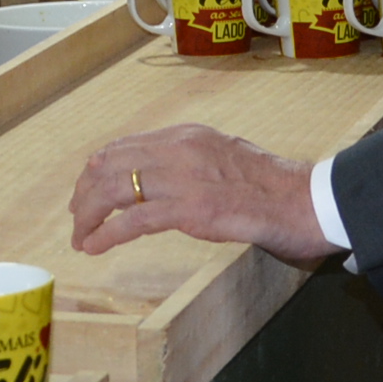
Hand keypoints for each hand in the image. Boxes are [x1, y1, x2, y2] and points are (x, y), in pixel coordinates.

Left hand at [73, 126, 340, 261]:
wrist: (305, 200)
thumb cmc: (272, 186)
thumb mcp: (224, 157)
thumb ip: (190, 161)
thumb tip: (160, 177)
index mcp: (186, 135)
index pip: (124, 145)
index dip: (97, 169)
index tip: (87, 189)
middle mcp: (179, 149)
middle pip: (111, 165)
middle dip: (85, 193)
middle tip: (77, 217)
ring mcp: (183, 178)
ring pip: (114, 191)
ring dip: (88, 216)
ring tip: (80, 236)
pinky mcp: (190, 209)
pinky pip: (132, 221)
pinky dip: (105, 233)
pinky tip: (93, 246)